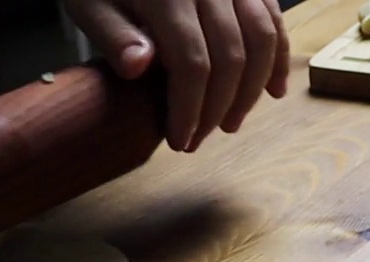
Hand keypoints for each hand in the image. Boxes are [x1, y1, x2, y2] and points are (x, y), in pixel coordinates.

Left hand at [65, 0, 289, 152]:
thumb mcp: (90, 4)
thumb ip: (113, 35)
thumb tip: (138, 66)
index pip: (192, 63)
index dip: (190, 110)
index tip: (180, 141)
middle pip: (231, 58)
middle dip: (218, 109)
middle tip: (199, 140)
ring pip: (261, 40)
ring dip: (251, 91)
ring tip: (231, 123)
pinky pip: (274, 20)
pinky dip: (279, 58)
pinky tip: (274, 91)